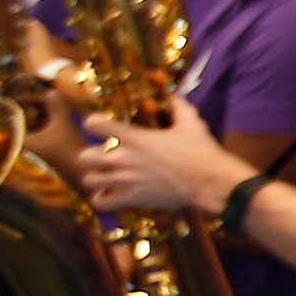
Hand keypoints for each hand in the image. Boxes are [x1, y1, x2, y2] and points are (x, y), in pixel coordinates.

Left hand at [77, 97, 236, 214]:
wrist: (210, 182)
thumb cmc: (201, 151)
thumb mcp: (190, 122)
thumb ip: (177, 105)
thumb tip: (170, 92)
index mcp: (135, 137)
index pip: (94, 124)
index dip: (94, 124)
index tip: (101, 127)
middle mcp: (124, 159)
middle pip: (85, 157)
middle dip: (92, 156)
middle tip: (104, 157)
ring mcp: (125, 180)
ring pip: (90, 180)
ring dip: (96, 178)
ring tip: (106, 177)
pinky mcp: (132, 198)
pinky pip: (101, 203)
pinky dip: (103, 199)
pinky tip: (111, 194)